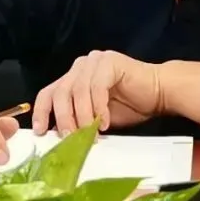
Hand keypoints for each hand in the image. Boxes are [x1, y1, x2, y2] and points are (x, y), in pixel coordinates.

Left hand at [32, 50, 162, 135]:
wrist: (159, 93)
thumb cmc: (129, 106)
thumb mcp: (95, 118)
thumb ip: (78, 120)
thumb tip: (59, 137)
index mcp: (73, 78)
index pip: (49, 92)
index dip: (41, 112)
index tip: (41, 132)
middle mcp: (81, 66)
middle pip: (60, 92)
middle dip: (64, 119)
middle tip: (70, 139)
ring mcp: (95, 61)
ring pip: (77, 90)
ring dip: (83, 116)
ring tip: (91, 135)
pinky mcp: (109, 62)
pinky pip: (97, 86)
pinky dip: (99, 107)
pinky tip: (104, 122)